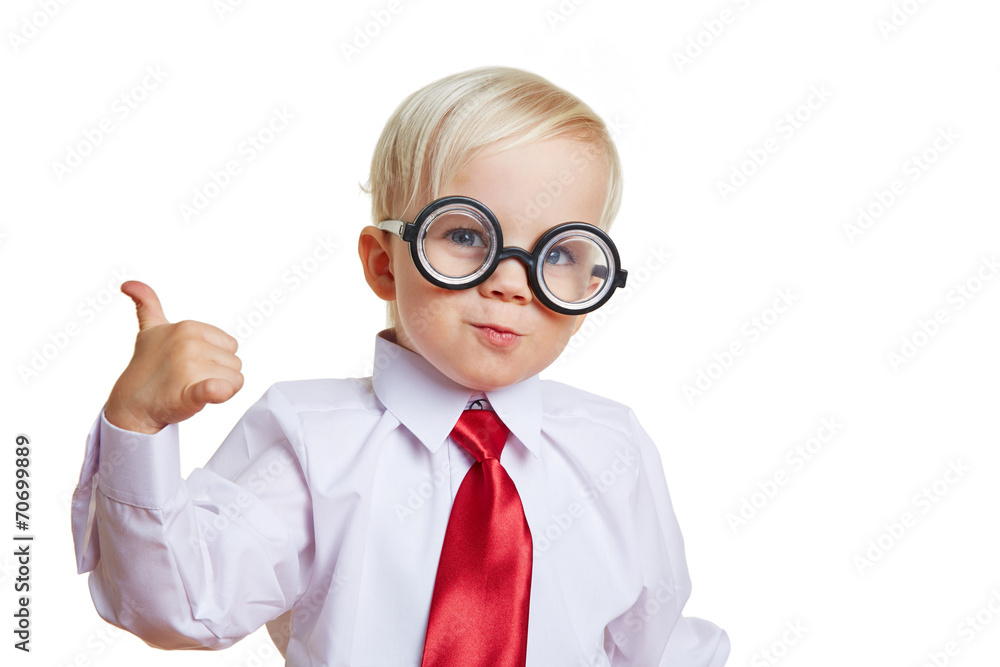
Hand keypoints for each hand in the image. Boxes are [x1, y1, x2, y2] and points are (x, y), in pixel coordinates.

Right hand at [104, 281, 243, 433]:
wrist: (132, 404)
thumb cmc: (148, 365)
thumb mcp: (150, 329)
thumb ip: (147, 304)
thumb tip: (128, 283)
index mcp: (188, 327)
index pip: (230, 345)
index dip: (217, 358)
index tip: (194, 364)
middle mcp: (190, 344)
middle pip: (235, 363)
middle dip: (219, 373)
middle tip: (192, 380)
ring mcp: (189, 367)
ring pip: (235, 380)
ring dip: (219, 389)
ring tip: (192, 389)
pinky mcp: (191, 393)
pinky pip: (218, 389)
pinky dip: (220, 392)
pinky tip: (211, 392)